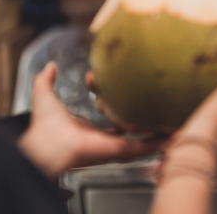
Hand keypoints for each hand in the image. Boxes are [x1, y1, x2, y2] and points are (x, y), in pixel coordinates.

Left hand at [18, 62, 161, 179]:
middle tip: (156, 113)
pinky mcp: (119, 151)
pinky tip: (171, 136)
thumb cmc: (45, 125)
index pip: (108, 120)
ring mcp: (112, 146)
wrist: (47, 144)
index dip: (118, 108)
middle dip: (142, 124)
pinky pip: (143, 147)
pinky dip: (158, 142)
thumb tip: (50, 66)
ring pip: (139, 141)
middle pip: (127, 132)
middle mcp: (101, 140)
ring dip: (155, 134)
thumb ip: (45, 79)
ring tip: (171, 125)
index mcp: (85, 130)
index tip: (127, 100)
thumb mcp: (44, 94)